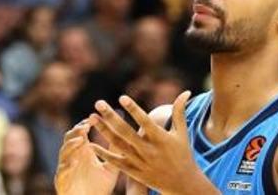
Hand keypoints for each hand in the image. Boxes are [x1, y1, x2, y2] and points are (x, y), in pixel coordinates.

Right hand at [55, 120, 119, 194]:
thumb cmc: (99, 186)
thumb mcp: (110, 169)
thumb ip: (114, 153)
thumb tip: (125, 136)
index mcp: (82, 152)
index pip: (80, 133)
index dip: (84, 125)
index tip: (92, 118)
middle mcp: (72, 157)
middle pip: (70, 138)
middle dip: (76, 131)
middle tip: (85, 127)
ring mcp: (66, 168)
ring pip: (64, 152)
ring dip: (71, 145)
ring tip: (81, 141)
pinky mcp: (62, 180)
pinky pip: (62, 171)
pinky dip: (66, 166)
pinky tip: (73, 163)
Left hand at [89, 93, 211, 193]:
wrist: (183, 185)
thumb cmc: (183, 155)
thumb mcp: (182, 134)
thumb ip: (179, 112)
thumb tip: (186, 92)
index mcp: (160, 139)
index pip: (145, 122)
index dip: (134, 110)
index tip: (121, 97)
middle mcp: (149, 150)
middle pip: (126, 132)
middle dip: (111, 117)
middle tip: (98, 103)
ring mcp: (141, 162)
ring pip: (119, 145)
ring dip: (104, 131)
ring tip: (91, 117)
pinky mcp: (134, 172)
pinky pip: (116, 162)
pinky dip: (104, 154)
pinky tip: (91, 144)